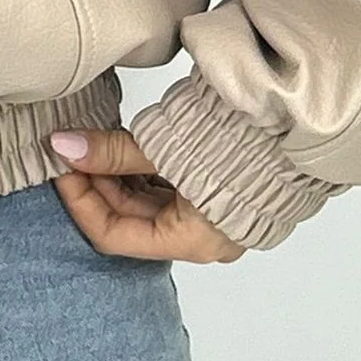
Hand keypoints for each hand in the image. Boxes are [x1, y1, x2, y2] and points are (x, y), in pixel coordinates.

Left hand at [48, 127, 245, 263]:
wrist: (300, 119)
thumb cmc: (240, 141)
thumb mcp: (163, 148)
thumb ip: (110, 152)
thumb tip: (62, 147)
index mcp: (192, 241)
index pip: (112, 235)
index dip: (79, 200)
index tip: (61, 166)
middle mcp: (203, 240)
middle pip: (129, 219)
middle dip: (96, 184)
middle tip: (71, 147)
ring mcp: (213, 219)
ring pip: (146, 203)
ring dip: (117, 175)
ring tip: (95, 142)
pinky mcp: (219, 194)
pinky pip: (167, 189)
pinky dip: (141, 170)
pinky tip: (124, 144)